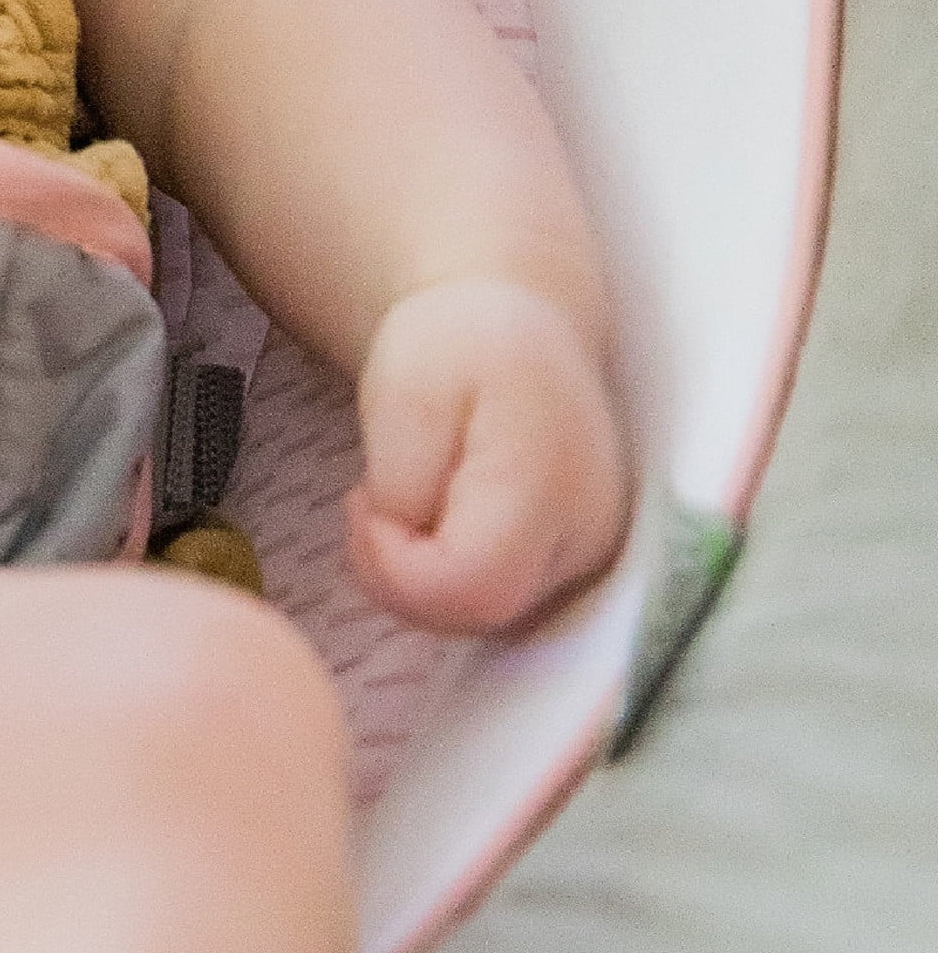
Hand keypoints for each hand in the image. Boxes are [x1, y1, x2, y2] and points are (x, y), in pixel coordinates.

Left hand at [343, 277, 628, 633]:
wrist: (518, 334)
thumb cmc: (455, 348)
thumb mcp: (403, 389)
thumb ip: (401, 477)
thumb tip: (407, 542)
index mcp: (547, 484)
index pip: (468, 587)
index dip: (394, 565)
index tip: (362, 503)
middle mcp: (589, 539)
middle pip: (476, 614)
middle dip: (400, 572)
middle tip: (371, 502)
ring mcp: (590, 563)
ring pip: (484, 618)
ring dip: (419, 575)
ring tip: (405, 499)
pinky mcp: (575, 572)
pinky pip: (494, 605)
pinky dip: (446, 578)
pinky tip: (434, 524)